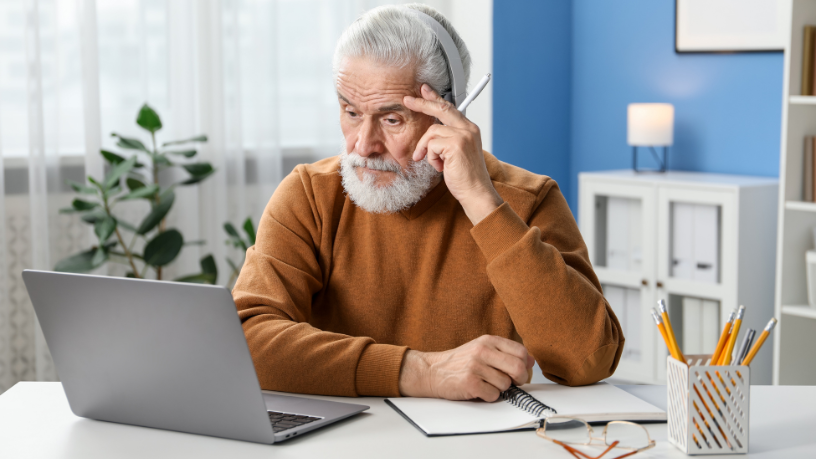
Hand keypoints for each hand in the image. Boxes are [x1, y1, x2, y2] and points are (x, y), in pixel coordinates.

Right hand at [398, 335, 534, 401]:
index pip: (520, 351)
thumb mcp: (482, 349)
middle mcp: (482, 351)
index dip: (525, 365)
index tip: (519, 372)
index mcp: (488, 340)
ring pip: (506, 384)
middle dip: (519, 380)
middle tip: (512, 383)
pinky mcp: (470, 383)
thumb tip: (531, 360)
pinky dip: (489, 396)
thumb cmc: (460, 362)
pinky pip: (493, 395)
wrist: (432, 371)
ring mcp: (475, 366)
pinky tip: (479, 390)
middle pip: (518, 368)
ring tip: (486, 384)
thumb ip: (505, 352)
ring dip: (499, 389)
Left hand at [403, 85, 503, 224]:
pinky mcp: (455, 144)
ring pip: (432, 131)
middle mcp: (469, 129)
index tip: (423, 90)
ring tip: (434, 162)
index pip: (450, 108)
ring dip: (426, 149)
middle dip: (422, 103)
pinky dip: (431, 158)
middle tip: (407, 100)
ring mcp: (463, 135)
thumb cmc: (465, 177)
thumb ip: (448, 139)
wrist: (476, 193)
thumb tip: (431, 132)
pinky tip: (441, 167)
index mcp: (470, 129)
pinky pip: (431, 145)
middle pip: (441, 108)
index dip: (435, 98)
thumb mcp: (457, 153)